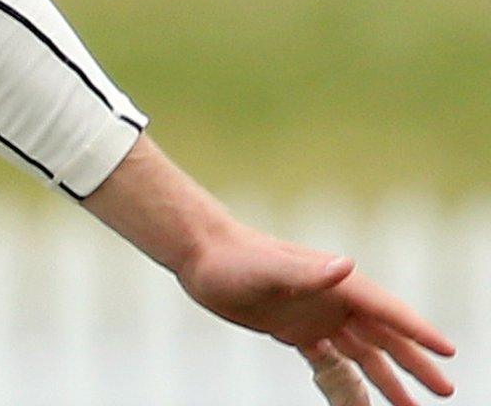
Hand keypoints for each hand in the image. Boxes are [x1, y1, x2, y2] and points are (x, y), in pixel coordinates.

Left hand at [177, 222, 455, 405]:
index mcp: (338, 284)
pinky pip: (331, 361)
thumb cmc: (233, 260)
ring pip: (362, 353)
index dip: (419, 332)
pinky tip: (361, 402)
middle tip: (445, 391)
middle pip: (385, 337)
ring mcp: (316, 316)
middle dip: (415, 363)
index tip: (448, 352)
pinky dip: (347, 381)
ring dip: (387, 378)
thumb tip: (346, 266)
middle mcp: (334, 300)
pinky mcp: (295, 330)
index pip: (388, 311)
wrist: (201, 257)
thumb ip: (307, 272)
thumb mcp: (269, 268)